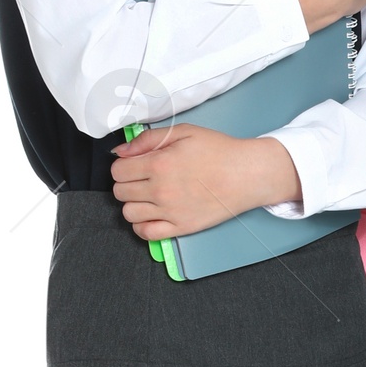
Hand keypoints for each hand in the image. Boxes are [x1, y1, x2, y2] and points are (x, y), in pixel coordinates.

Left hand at [112, 126, 300, 239]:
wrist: (247, 174)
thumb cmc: (219, 152)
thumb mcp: (184, 132)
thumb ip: (148, 139)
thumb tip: (121, 151)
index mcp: (159, 164)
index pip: (118, 170)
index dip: (123, 165)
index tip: (133, 165)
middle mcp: (161, 190)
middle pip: (120, 192)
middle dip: (126, 183)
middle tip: (141, 178)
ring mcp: (170, 212)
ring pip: (128, 214)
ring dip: (133, 204)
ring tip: (147, 196)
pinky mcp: (181, 227)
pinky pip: (146, 233)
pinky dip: (141, 226)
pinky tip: (151, 215)